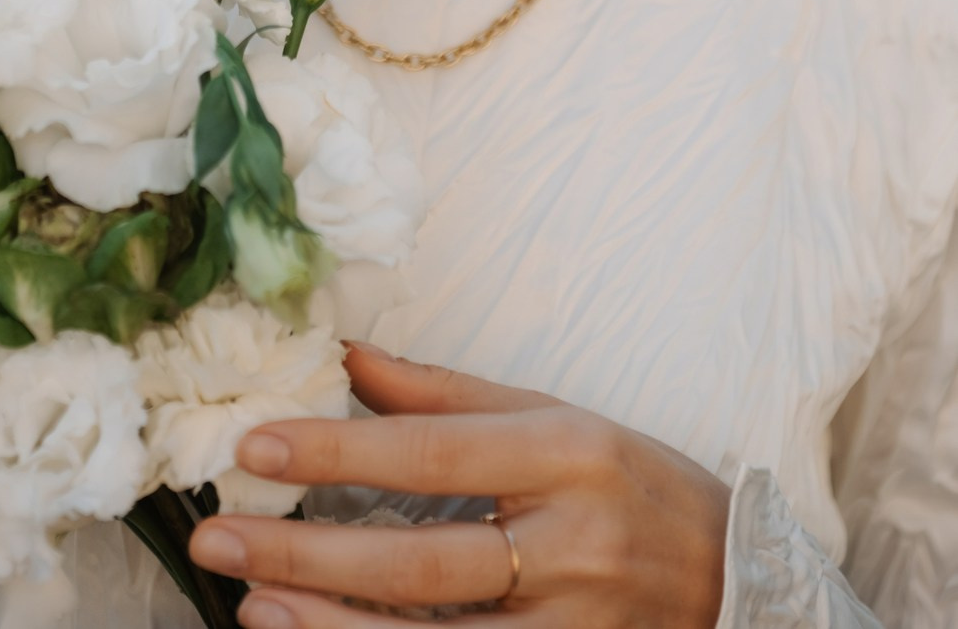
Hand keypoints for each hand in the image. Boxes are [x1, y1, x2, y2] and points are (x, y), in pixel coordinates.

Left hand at [188, 344, 729, 628]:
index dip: (338, 450)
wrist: (738, 579)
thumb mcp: (554, 416)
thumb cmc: (631, 483)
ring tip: (253, 607)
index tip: (256, 446)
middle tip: (219, 540)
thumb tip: (347, 354)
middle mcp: (571, 546)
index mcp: (566, 454)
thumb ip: (447, 393)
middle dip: (308, 555)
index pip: (431, 452)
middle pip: (420, 562)